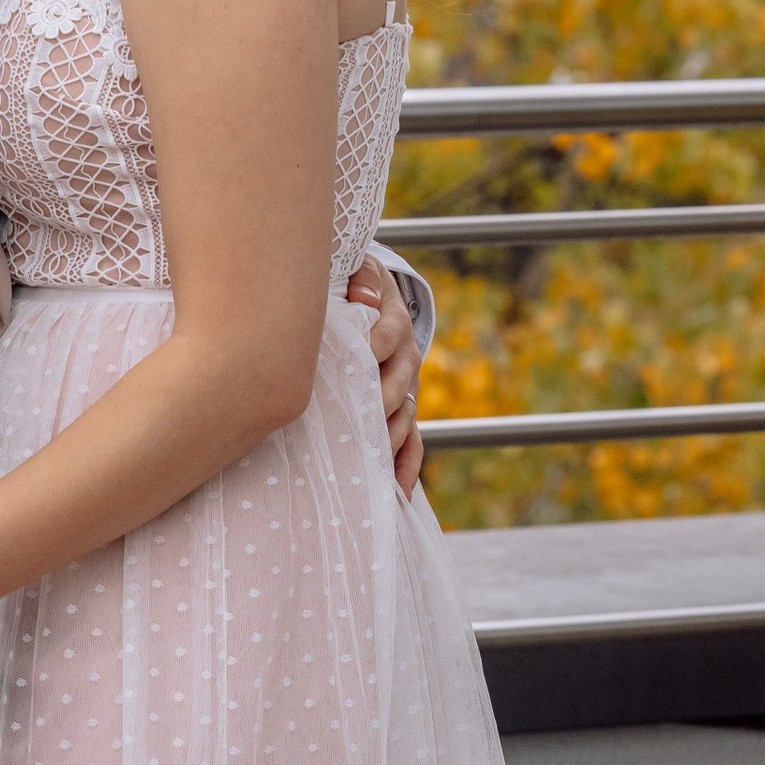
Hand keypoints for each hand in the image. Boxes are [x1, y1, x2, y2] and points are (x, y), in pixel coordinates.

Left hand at [346, 255, 423, 495]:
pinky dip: (405, 468)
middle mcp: (405, 360)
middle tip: (354, 421)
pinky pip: (410, 443)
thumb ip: (362, 279)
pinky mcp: (400, 412)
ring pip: (401, 419)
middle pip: (396, 386)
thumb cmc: (353, 287)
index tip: (358, 357)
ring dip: (386, 440)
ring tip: (368, 463)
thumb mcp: (358, 272)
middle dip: (377, 404)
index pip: (388, 337)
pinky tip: (397, 493)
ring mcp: (404, 389)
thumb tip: (361, 295)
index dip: (374, 347)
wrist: (370, 297)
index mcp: (394, 324)